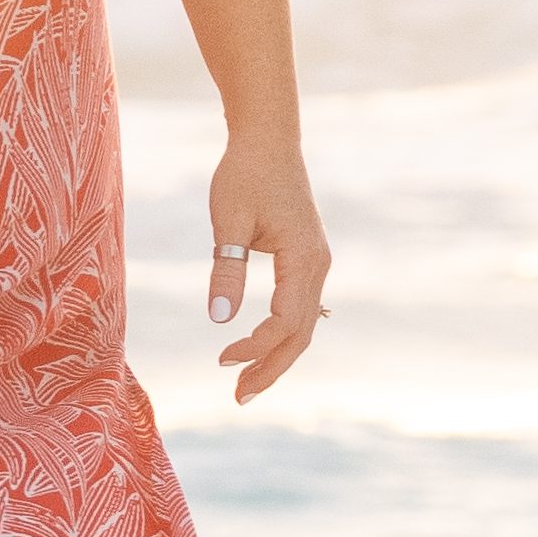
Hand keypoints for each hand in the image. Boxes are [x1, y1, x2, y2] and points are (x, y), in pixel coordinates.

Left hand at [203, 132, 331, 401]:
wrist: (268, 139)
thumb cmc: (245, 173)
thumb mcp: (227, 221)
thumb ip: (226, 271)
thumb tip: (219, 321)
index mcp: (304, 258)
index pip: (284, 321)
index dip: (255, 347)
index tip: (221, 358)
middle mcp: (318, 265)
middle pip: (300, 334)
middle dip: (271, 368)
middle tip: (238, 397)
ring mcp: (316, 263)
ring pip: (303, 324)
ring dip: (276, 356)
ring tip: (245, 383)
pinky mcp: (307, 259)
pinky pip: (299, 307)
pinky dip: (281, 334)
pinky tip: (259, 347)